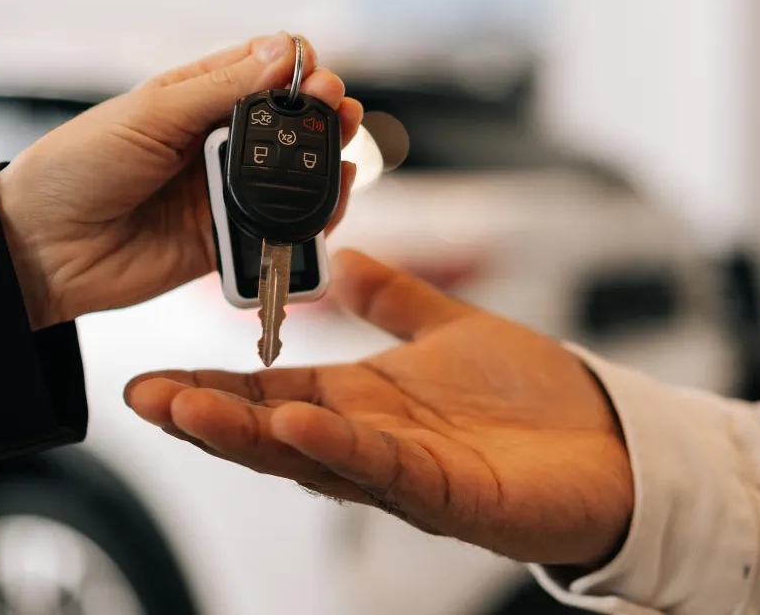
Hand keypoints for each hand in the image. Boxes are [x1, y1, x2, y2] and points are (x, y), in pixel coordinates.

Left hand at [0, 32, 364, 327]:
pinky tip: (331, 202)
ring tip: (345, 150)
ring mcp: (220, 194)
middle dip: (322, 114)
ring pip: (292, 177)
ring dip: (326, 164)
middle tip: (339, 110)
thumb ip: (220, 90)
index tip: (315, 74)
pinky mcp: (223, 244)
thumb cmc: (75, 169)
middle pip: (288, 125)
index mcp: (192, 99)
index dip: (296, 69)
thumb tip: (283, 54)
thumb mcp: (148, 115)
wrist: (38, 248)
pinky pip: (278, 230)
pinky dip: (310, 219)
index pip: (262, 71)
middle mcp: (212, 144)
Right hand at [124, 250, 634, 567]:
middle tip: (144, 399)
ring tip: (192, 411)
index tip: (154, 377)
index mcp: (367, 405)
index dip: (215, 386)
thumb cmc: (537, 403)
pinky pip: (387, 469)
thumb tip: (342, 264)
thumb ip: (394, 300)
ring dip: (250, 436)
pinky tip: (299, 423)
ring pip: (315, 457)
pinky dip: (340, 447)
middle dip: (207, 417)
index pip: (275, 396)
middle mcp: (375, 444)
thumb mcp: (450, 329)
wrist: (615, 444)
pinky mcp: (453, 495)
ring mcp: (409, 474)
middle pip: (275, 432)